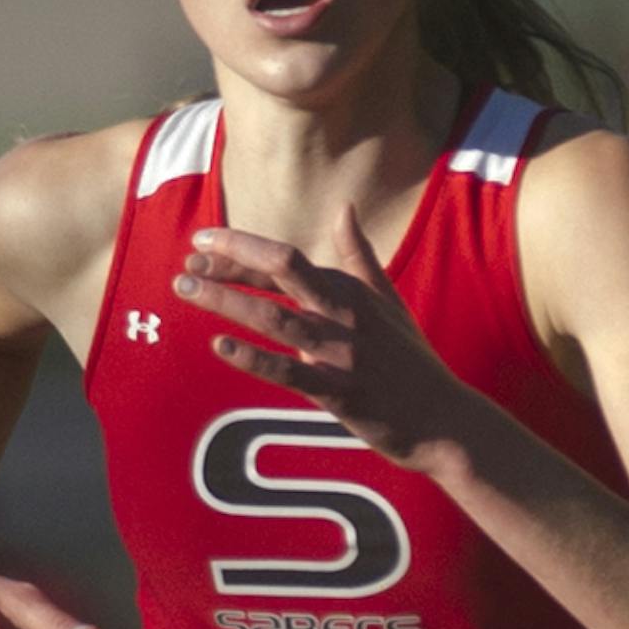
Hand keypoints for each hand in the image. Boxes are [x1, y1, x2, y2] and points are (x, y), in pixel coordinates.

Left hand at [173, 206, 474, 468]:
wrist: (443, 419)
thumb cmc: (410, 360)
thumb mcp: (388, 300)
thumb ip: (359, 255)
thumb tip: (345, 209)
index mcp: (349, 290)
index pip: (285, 259)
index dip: (240, 248)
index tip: (203, 242)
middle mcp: (343, 314)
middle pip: (279, 271)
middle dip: (229, 261)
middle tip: (184, 260)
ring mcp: (341, 353)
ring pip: (275, 318)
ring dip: (226, 300)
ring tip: (184, 287)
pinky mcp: (339, 393)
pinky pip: (289, 373)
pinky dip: (254, 359)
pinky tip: (220, 346)